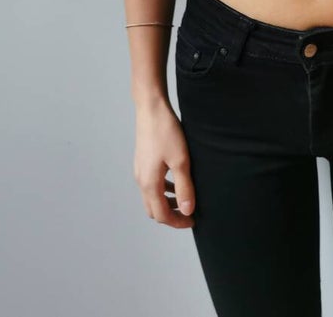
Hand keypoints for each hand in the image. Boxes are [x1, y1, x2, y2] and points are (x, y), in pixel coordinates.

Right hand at [133, 101, 195, 228]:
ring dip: (167, 203)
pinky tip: (176, 181)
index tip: (193, 221)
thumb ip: (184, 187)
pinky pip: (151, 184)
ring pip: (152, 197)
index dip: (177, 222)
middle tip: (188, 214)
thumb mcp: (181, 160)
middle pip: (153, 209)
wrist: (151, 109)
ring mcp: (140, 170)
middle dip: (170, 216)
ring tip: (185, 199)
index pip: (161, 215)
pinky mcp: (143, 161)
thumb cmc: (166, 132)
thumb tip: (187, 211)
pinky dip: (163, 190)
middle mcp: (141, 180)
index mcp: (150, 183)